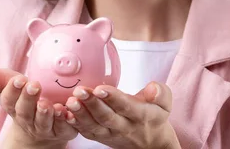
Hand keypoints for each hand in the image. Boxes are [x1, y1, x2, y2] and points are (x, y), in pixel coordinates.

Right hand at [0, 62, 76, 148]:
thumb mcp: (8, 86)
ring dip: (45, 113)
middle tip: (34, 85)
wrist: (40, 129)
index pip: (9, 100)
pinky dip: (65, 120)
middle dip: (28, 99)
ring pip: (43, 122)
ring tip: (47, 103)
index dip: (13, 90)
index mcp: (13, 106)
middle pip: (25, 111)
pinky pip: (64, 127)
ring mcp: (44, 127)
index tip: (18, 79)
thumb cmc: (22, 100)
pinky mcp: (62, 131)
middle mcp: (27, 119)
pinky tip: (66, 111)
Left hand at [64, 81, 179, 148]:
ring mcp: (110, 134)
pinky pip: (86, 133)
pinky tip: (65, 113)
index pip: (126, 106)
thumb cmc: (154, 115)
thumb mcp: (165, 103)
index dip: (113, 98)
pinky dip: (75, 124)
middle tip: (80, 91)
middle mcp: (124, 127)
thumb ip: (161, 93)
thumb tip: (153, 88)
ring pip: (94, 127)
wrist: (150, 142)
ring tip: (70, 101)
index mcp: (140, 115)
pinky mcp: (100, 137)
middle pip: (106, 118)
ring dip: (80, 114)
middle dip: (92, 104)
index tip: (101, 88)